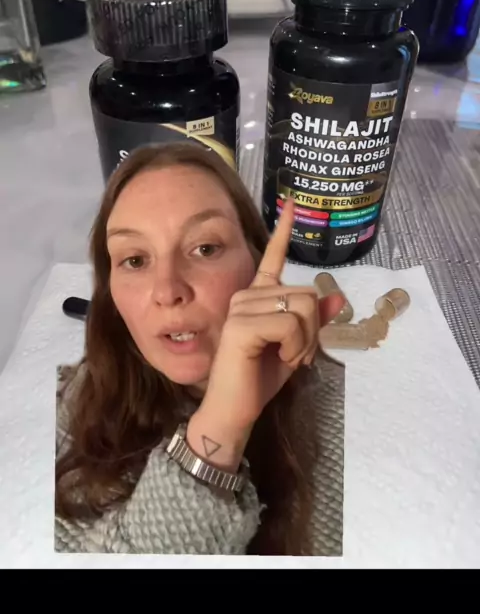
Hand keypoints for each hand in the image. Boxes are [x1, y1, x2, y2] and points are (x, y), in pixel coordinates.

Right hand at [195, 201, 344, 443]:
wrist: (234, 410)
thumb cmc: (260, 379)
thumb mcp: (297, 347)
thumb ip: (314, 322)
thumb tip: (338, 297)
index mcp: (258, 296)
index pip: (273, 257)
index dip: (284, 230)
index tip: (292, 203)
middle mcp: (247, 294)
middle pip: (307, 294)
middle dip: (313, 330)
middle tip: (297, 354)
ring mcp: (241, 307)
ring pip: (302, 308)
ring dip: (305, 341)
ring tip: (287, 358)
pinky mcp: (241, 324)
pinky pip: (290, 324)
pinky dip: (296, 347)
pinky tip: (280, 360)